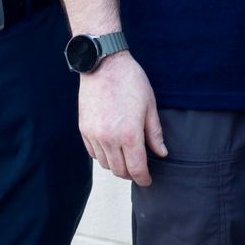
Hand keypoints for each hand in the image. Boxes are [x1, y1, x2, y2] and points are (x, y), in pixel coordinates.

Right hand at [79, 53, 166, 184]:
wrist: (103, 64)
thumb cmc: (130, 81)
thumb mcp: (150, 105)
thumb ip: (154, 133)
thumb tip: (161, 153)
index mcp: (130, 135)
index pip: (137, 169)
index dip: (144, 179)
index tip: (147, 180)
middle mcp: (110, 139)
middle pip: (120, 170)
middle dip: (131, 173)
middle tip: (138, 168)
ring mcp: (94, 135)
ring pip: (105, 164)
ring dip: (116, 165)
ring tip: (125, 157)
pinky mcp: (84, 129)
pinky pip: (92, 153)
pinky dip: (102, 155)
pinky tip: (111, 147)